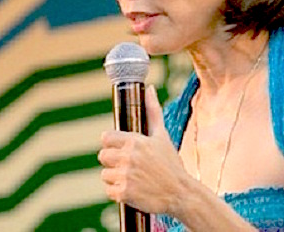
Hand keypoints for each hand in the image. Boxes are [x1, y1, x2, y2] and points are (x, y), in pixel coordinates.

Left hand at [98, 85, 188, 214]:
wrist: (181, 194)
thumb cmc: (171, 164)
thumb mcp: (162, 136)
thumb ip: (153, 111)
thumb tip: (150, 89)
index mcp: (135, 141)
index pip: (106, 138)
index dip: (112, 144)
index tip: (120, 149)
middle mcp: (128, 157)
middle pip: (102, 156)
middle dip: (112, 161)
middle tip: (127, 166)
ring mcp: (125, 175)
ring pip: (105, 174)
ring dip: (115, 178)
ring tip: (132, 179)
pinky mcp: (124, 193)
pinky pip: (109, 190)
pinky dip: (118, 193)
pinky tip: (132, 190)